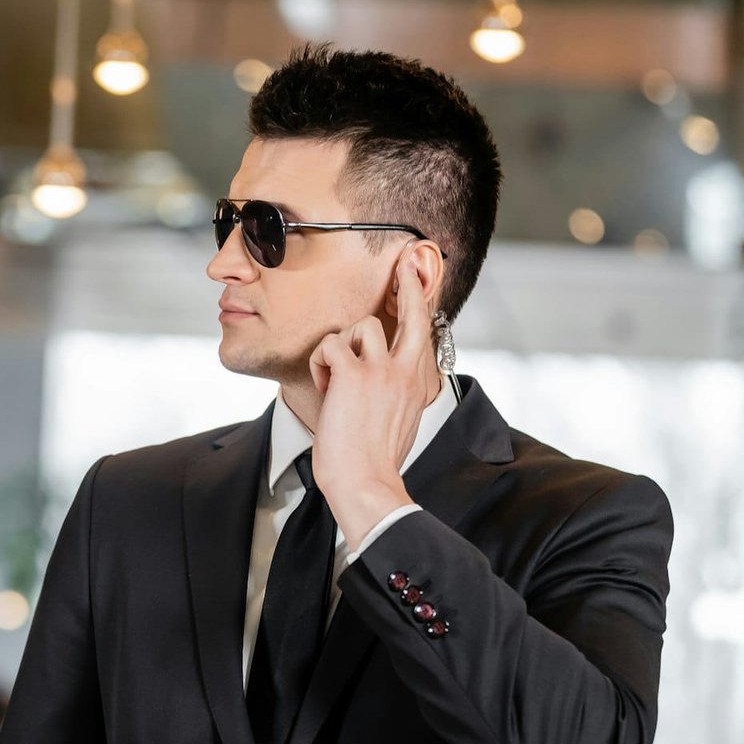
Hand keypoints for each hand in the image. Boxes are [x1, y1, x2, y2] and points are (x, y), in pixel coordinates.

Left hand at [307, 247, 441, 548]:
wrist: (366, 482)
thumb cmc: (375, 460)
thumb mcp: (399, 420)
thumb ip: (396, 392)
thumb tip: (387, 379)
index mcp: (417, 383)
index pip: (423, 332)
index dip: (420, 301)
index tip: (417, 274)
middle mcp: (406, 371)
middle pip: (412, 311)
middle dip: (408, 283)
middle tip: (403, 262)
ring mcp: (382, 370)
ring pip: (361, 326)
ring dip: (340, 347)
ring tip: (335, 379)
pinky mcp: (354, 374)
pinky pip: (330, 345)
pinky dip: (320, 363)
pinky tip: (324, 388)